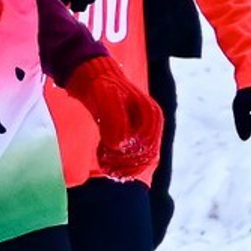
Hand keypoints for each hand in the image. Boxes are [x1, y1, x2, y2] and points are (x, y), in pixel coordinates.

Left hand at [66, 55, 162, 181]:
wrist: (97, 82)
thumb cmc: (102, 88)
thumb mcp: (106, 98)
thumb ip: (114, 119)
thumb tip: (119, 144)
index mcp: (151, 113)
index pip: (146, 142)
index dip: (126, 151)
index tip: (105, 149)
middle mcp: (153, 125)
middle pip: (146, 155)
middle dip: (124, 161)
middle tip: (103, 160)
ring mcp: (145, 132)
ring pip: (142, 161)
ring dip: (124, 168)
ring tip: (104, 164)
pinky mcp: (136, 139)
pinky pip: (135, 160)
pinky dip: (122, 166)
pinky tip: (105, 164)